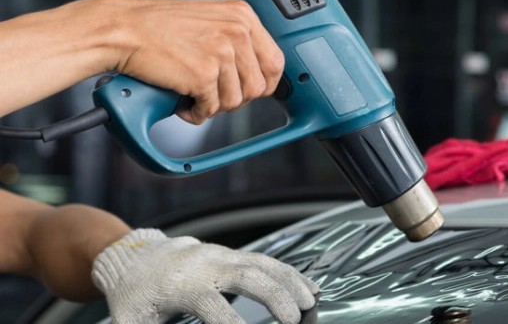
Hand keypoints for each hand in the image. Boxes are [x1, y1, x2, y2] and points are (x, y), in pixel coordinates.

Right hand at [87, 0, 283, 124]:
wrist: (123, 29)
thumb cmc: (158, 26)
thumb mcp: (210, 20)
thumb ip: (235, 40)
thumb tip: (256, 74)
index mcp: (243, 16)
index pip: (275, 62)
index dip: (265, 84)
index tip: (250, 91)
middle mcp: (237, 32)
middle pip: (258, 87)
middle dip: (235, 98)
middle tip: (212, 94)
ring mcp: (221, 53)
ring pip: (235, 102)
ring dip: (213, 106)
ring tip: (192, 95)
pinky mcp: (203, 75)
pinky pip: (210, 110)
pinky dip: (195, 113)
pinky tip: (182, 102)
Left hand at [92, 229, 317, 323]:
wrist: (133, 258)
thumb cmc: (133, 298)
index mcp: (181, 285)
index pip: (213, 307)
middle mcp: (205, 265)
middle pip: (246, 275)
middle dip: (273, 297)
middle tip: (294, 320)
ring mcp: (220, 255)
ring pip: (262, 263)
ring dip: (289, 281)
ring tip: (310, 302)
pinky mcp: (230, 254)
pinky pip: (265, 260)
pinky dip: (289, 273)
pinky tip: (307, 287)